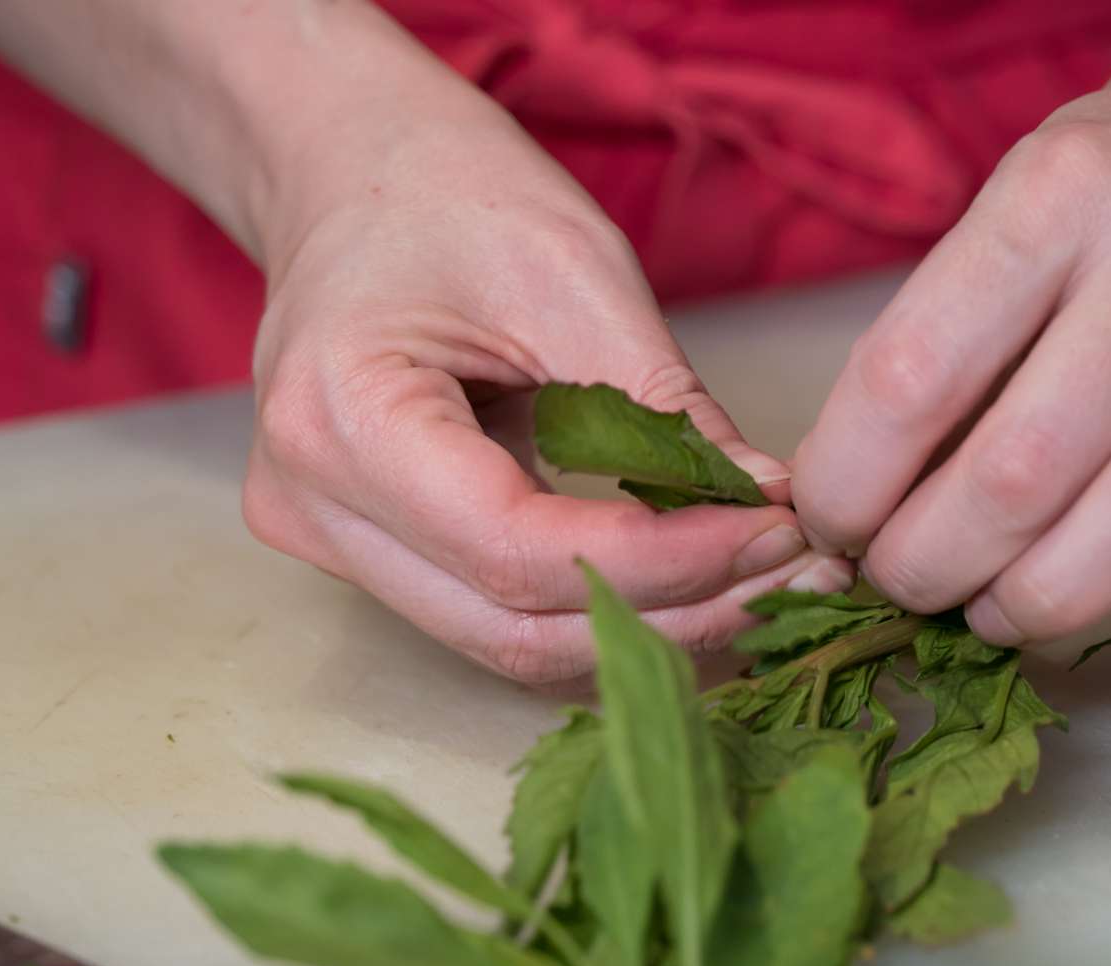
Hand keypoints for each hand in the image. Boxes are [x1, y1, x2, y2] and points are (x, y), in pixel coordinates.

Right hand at [241, 90, 848, 685]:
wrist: (356, 175)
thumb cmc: (453, 195)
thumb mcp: (577, 275)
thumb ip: (667, 407)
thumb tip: (770, 504)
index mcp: (343, 420)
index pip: (518, 552)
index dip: (663, 563)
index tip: (777, 532)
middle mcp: (315, 509)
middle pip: (512, 629)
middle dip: (673, 613)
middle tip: (795, 570)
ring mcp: (333, 543)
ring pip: (509, 645)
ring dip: (650, 627)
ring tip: (762, 578)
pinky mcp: (370, 557)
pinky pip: (497, 617)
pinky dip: (604, 608)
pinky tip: (694, 579)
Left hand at [792, 0, 1110, 689]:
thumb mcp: (1037, 178)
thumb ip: (967, 315)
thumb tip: (872, 474)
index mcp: (1059, 194)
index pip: (914, 375)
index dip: (848, 484)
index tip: (830, 524)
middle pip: (1024, 465)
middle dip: (933, 564)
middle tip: (906, 586)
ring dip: (1057, 597)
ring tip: (1001, 620)